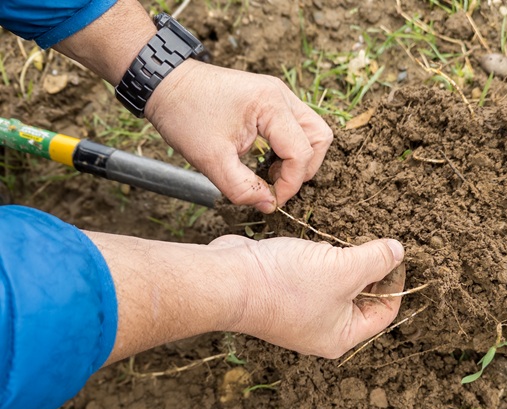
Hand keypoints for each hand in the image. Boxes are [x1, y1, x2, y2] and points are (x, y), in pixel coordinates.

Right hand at [88, 231, 404, 362]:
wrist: (227, 279)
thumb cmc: (285, 284)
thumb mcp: (344, 269)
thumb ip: (377, 260)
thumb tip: (398, 251)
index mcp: (340, 336)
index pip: (384, 312)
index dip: (396, 282)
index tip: (397, 253)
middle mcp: (321, 328)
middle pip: (361, 297)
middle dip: (370, 268)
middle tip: (377, 239)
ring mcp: (300, 310)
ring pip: (336, 282)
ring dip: (345, 260)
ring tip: (352, 236)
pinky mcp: (283, 290)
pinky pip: (313, 273)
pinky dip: (321, 257)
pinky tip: (323, 239)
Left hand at [145, 60, 333, 212]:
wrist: (165, 83)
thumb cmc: (184, 115)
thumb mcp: (211, 160)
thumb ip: (242, 188)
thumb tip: (269, 205)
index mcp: (271, 105)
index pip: (301, 152)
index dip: (290, 183)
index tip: (271, 200)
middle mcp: (281, 95)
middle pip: (319, 138)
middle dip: (303, 169)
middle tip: (277, 186)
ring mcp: (278, 94)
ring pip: (312, 131)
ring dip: (299, 158)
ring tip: (271, 173)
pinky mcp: (270, 99)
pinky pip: (296, 127)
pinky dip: (289, 148)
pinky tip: (267, 160)